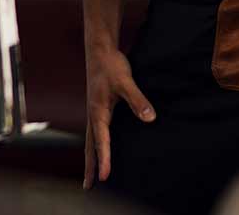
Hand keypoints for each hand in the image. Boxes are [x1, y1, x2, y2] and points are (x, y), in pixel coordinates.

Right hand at [83, 45, 155, 187]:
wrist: (99, 50)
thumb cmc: (111, 66)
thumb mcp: (126, 82)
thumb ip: (138, 100)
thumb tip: (150, 119)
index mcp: (97, 112)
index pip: (101, 141)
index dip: (104, 160)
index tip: (105, 177)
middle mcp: (92, 115)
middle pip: (89, 146)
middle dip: (89, 167)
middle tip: (88, 187)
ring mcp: (94, 112)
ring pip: (90, 141)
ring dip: (91, 158)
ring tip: (91, 175)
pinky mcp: (98, 108)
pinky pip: (95, 132)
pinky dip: (95, 145)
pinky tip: (101, 149)